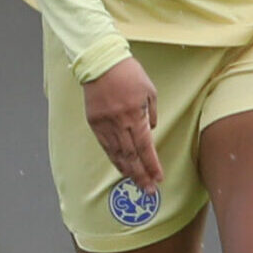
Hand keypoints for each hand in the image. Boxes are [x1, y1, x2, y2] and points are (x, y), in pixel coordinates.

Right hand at [82, 56, 163, 194]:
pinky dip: (113, 158)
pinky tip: (120, 167)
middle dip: (141, 175)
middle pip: (131, 156)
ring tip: (135, 182)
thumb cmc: (129, 73)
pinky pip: (105, 145)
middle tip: (148, 190)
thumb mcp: (149, 90)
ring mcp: (105, 124)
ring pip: (116, 154)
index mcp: (135, 115)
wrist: (101, 62)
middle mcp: (120, 123)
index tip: (158, 178)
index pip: (145, 147)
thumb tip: (151, 131)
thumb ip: (152, 112)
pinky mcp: (94, 122)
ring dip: (127, 171)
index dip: (152, 165)